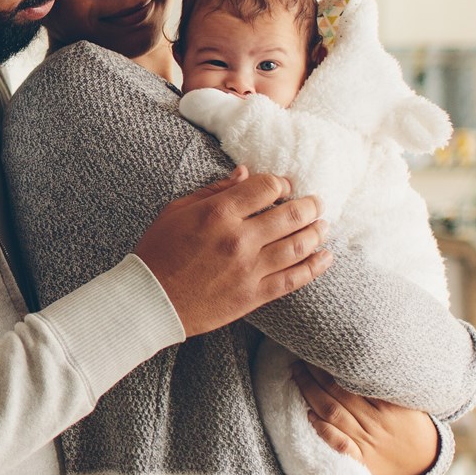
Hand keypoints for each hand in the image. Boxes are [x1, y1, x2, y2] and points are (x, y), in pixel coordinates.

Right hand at [134, 168, 331, 338]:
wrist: (149, 301)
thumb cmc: (159, 252)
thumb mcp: (177, 211)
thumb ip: (213, 190)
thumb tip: (244, 173)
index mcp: (219, 213)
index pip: (266, 188)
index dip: (281, 183)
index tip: (285, 186)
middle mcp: (239, 239)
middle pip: (291, 215)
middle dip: (310, 205)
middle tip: (317, 202)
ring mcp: (250, 269)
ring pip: (298, 245)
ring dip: (317, 232)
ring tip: (324, 225)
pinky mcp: (254, 295)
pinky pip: (294, 279)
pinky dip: (315, 266)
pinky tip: (326, 256)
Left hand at [292, 363, 439, 474]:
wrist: (425, 463)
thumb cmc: (413, 425)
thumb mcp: (409, 401)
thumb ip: (390, 384)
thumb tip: (369, 355)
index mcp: (388, 404)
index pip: (354, 379)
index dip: (332, 365)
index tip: (318, 350)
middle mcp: (375, 421)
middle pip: (337, 393)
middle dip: (314, 375)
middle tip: (300, 359)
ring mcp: (367, 441)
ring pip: (333, 414)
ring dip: (311, 394)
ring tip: (297, 376)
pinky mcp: (361, 459)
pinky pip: (339, 445)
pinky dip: (323, 430)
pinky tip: (309, 416)